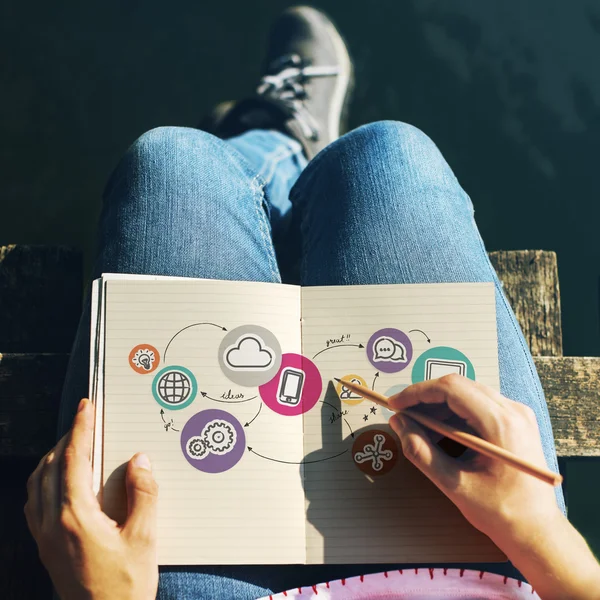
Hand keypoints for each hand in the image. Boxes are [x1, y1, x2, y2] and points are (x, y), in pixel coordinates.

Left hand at [24, 398, 158, 599]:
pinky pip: (34, 502)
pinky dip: (43, 480)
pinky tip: (58, 481)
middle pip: (51, 467)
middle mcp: (52, 523)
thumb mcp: (144, 539)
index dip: (81, 429)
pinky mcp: (44, 548)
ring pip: (37, 483)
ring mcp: (43, 537)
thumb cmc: (125, 586)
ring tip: (73, 444)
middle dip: (68, 437)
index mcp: (75, 517)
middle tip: (85, 420)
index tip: (86, 406)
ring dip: (53, 457)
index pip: (73, 461)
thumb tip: (140, 460)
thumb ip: (143, 495)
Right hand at [387, 374, 561, 546]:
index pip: (451, 389)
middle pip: (459, 387)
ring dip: (439, 407)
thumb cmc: (500, 512)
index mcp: (501, 424)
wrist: (537, 530)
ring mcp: (517, 414)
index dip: (418, 393)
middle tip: (403, 416)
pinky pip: (479, 405)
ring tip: (420, 429)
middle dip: (426, 398)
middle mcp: (513, 410)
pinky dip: (455, 415)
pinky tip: (442, 435)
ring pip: (467, 393)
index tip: (395, 404)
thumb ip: (421, 451)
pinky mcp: (516, 421)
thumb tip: (398, 423)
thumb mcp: (453, 483)